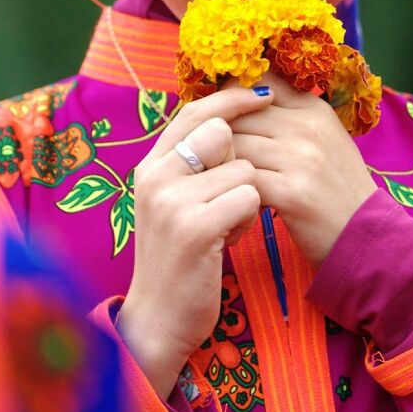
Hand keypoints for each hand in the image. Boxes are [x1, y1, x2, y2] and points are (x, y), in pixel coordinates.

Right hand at [117, 86, 271, 398]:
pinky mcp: (195, 228)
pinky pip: (248, 198)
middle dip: (239, 161)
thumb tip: (229, 119)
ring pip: (242, 170)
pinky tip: (227, 241)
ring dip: (246, 199)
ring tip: (225, 226)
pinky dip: (247, 220)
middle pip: (222, 133)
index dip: (231, 99)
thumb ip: (191, 162)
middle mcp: (155, 176)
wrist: (158, 317)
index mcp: (150, 165)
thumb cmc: (177, 257)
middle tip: (226, 197)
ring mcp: (172, 201)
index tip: (262, 94)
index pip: (193, 111)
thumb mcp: (173, 201)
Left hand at [230, 72, 375, 266]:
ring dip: (222, 166)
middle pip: (238, 114)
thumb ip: (289, 117)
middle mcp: (306, 126)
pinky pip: (241, 179)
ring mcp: (299, 158)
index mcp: (313, 109)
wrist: (364, 235)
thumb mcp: (324, 139)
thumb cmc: (336, 189)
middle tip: (213, 159)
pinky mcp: (290, 192)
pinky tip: (236, 204)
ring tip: (222, 183)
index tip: (225, 121)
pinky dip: (233, 192)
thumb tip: (239, 98)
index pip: (259, 82)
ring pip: (234, 145)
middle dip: (220, 137)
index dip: (233, 98)